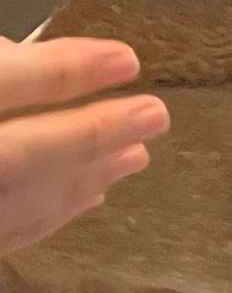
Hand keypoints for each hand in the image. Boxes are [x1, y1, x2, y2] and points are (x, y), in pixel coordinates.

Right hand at [0, 35, 168, 256]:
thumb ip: (10, 66)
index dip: (64, 72)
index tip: (127, 60)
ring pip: (15, 204)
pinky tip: (94, 196)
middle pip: (17, 157)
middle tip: (156, 116)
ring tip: (139, 155)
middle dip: (90, 136)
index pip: (3, 83)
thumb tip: (58, 57)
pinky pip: (7, 235)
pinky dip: (52, 215)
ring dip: (83, 178)